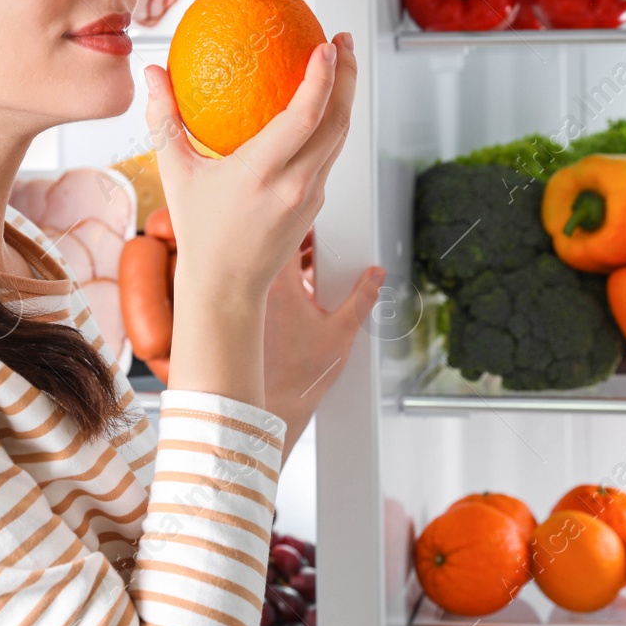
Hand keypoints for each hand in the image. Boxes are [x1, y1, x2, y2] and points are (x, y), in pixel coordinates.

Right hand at [141, 32, 357, 406]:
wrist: (226, 288)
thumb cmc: (198, 231)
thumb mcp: (175, 174)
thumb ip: (164, 119)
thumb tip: (152, 72)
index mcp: (262, 174)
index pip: (305, 118)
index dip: (322, 79)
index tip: (328, 46)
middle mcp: (295, 185)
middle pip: (338, 122)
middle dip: (348, 77)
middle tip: (343, 40)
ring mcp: (311, 197)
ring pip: (340, 139)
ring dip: (345, 98)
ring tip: (340, 65)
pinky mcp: (316, 205)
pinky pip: (330, 156)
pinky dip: (331, 125)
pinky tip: (320, 107)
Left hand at [262, 240, 383, 465]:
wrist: (274, 404)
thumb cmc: (300, 374)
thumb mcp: (341, 332)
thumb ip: (361, 299)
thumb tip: (375, 277)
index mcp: (278, 285)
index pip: (281, 239)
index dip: (296, 225)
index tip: (311, 221)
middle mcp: (257, 290)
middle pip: (271, 250)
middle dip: (293, 241)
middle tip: (315, 239)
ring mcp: (251, 304)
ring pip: (265, 268)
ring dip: (287, 263)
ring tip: (313, 265)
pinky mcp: (250, 318)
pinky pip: (262, 287)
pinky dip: (280, 283)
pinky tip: (303, 292)